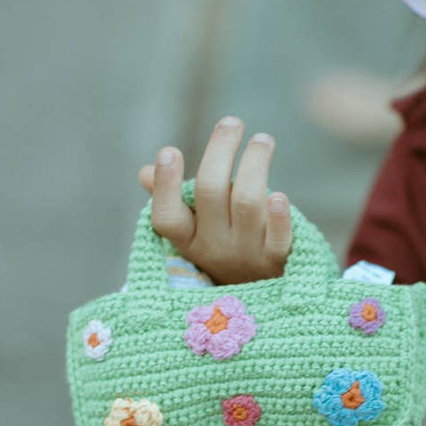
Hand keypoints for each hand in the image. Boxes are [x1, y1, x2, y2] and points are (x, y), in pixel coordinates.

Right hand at [136, 117, 292, 285]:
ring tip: (263, 139)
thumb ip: (173, 202)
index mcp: (187, 239)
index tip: (169, 150)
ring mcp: (246, 254)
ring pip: (247, 203)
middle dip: (221, 150)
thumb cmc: (224, 251)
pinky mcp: (277, 259)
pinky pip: (279, 239)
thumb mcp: (195, 232)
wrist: (261, 302)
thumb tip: (144, 172)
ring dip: (255, 164)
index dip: (166, 185)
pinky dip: (280, 217)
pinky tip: (280, 195)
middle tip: (232, 122)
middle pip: (212, 192)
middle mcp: (213, 247)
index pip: (167, 217)